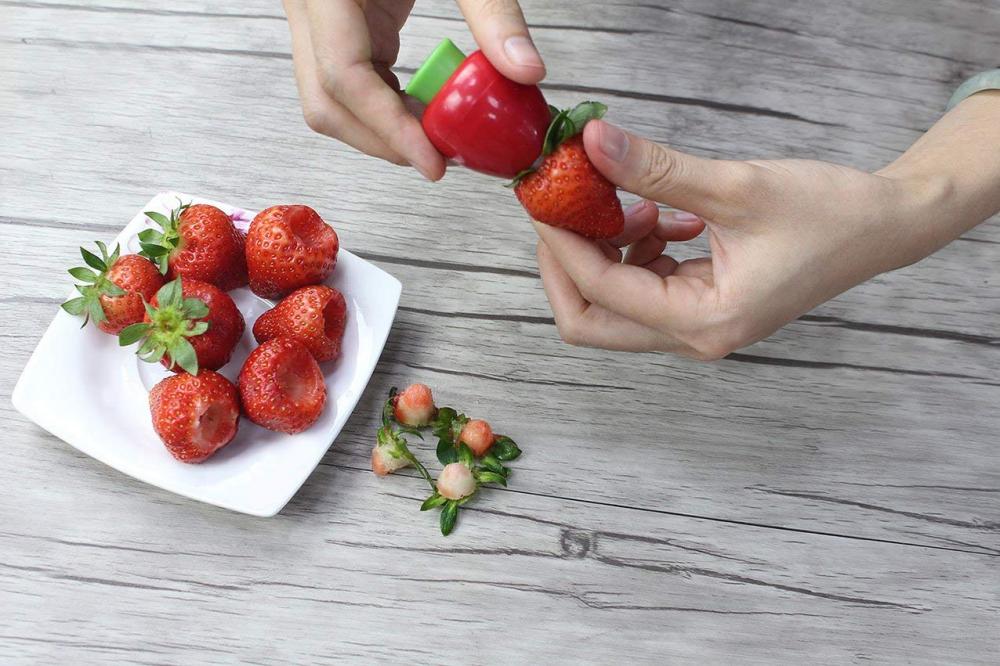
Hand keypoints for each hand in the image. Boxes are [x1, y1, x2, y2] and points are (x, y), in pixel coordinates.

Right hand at [283, 0, 544, 179]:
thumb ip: (494, 11)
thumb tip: (527, 73)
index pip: (344, 75)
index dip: (388, 129)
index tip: (433, 162)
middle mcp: (306, 1)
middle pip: (326, 101)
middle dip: (383, 141)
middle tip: (440, 159)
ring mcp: (313, 15)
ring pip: (329, 100)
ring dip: (382, 131)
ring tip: (438, 138)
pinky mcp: (333, 23)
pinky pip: (349, 81)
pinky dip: (384, 107)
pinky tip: (424, 113)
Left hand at [534, 91, 999, 357]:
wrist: (881, 227)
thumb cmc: (827, 213)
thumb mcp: (735, 187)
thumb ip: (657, 170)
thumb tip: (593, 144)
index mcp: (703, 322)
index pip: (600, 291)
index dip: (560, 242)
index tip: (540, 196)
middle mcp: (695, 337)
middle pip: (591, 320)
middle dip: (567, 261)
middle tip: (562, 206)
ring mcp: (697, 327)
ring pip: (613, 304)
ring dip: (605, 252)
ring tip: (634, 203)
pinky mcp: (701, 307)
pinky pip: (643, 288)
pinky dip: (635, 251)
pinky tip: (660, 215)